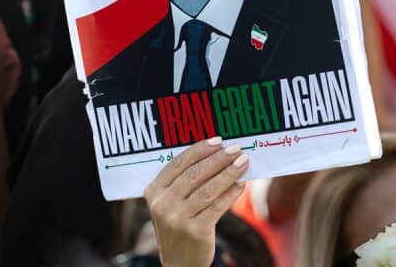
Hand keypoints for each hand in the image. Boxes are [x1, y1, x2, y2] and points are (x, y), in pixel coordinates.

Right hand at [144, 138, 247, 266]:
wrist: (178, 263)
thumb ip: (182, 183)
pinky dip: (231, 193)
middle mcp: (162, 203)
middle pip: (193, 174)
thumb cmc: (178, 226)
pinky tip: (240, 184)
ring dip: (228, 173)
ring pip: (207, 189)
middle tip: (235, 149)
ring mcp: (177, 218)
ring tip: (243, 163)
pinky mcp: (195, 230)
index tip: (217, 140)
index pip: (177, 164)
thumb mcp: (169, 204)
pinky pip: (217, 206)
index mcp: (152, 191)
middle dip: (217, 159)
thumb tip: (214, 156)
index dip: (198, 150)